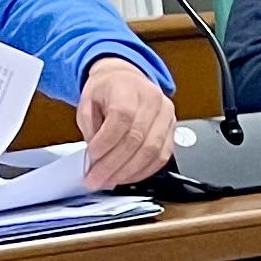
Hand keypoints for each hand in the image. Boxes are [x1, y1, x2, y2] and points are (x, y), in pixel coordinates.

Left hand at [76, 57, 178, 188]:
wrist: (126, 80)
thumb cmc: (106, 91)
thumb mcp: (87, 103)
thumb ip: (90, 129)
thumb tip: (96, 159)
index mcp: (129, 87)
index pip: (122, 118)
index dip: (106, 142)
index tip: (91, 157)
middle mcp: (153, 100)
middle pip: (137, 138)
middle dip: (114, 164)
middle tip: (96, 179)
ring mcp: (166, 115)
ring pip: (152, 151)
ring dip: (128, 172)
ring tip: (109, 181)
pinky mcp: (173, 130)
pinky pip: (162, 156)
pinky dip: (144, 171)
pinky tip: (127, 176)